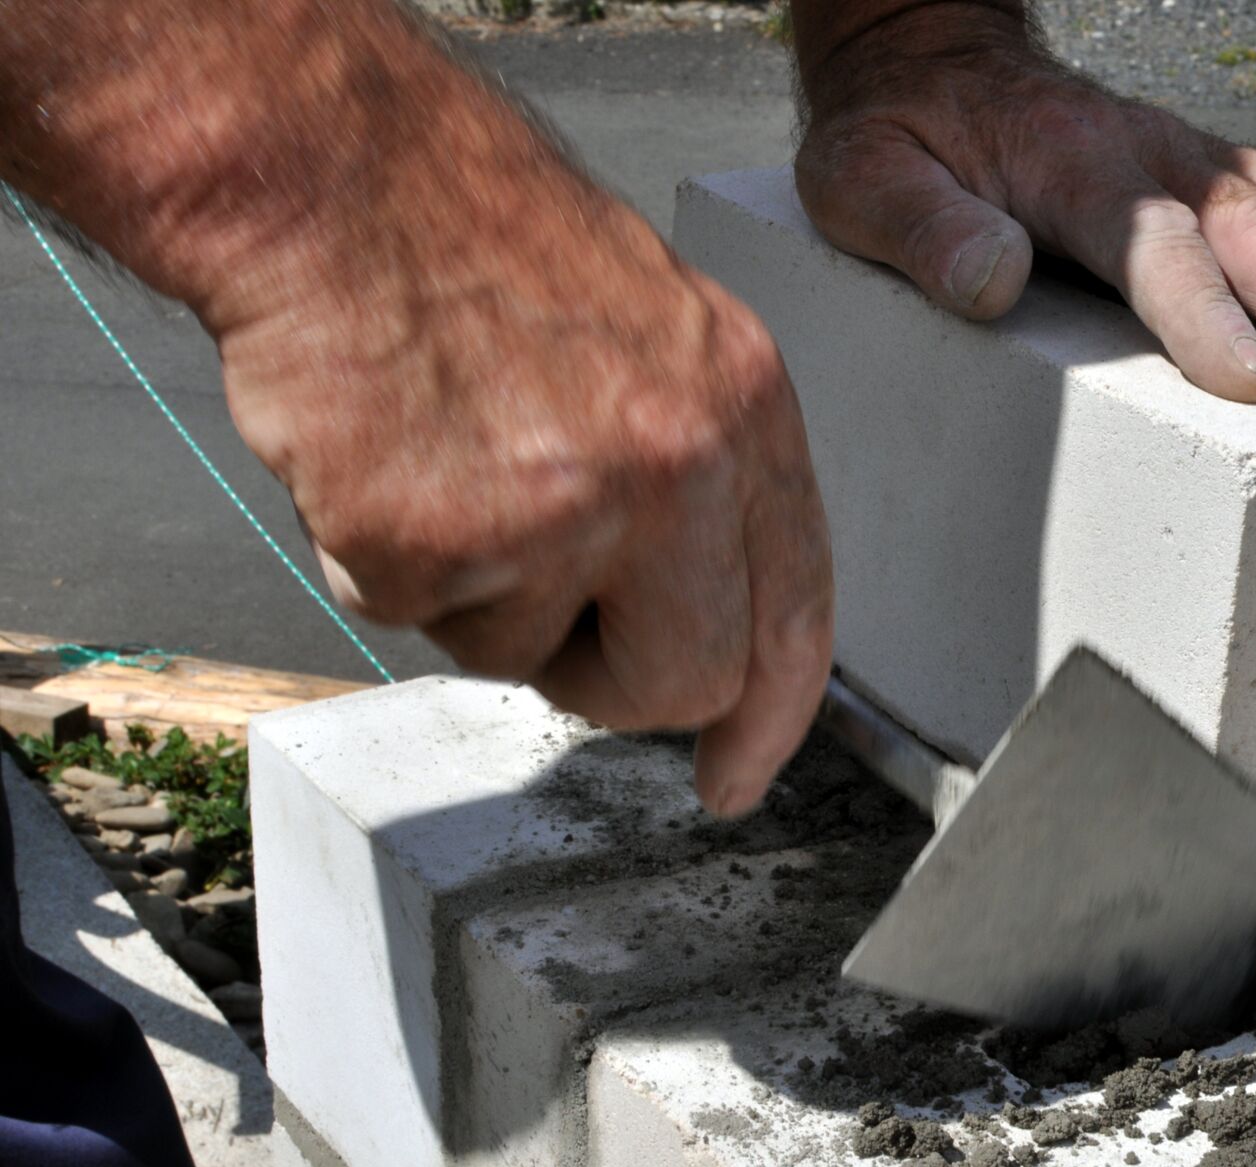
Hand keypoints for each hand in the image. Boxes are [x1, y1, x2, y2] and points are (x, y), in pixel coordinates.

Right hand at [212, 149, 832, 818]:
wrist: (338, 182)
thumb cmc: (487, 249)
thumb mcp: (662, 340)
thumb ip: (707, 479)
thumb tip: (714, 616)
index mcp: (745, 408)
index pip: (796, 608)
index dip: (773, 715)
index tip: (737, 774)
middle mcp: (676, 466)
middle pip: (685, 682)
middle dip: (618, 687)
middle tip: (555, 618)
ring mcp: (559, 510)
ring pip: (533, 663)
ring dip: (485, 601)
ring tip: (454, 467)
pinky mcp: (437, 545)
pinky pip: (421, 623)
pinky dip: (391, 567)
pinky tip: (389, 462)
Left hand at [794, 6, 1255, 400]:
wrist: (928, 60)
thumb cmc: (895, 141)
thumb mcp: (863, 183)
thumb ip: (923, 231)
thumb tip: (997, 279)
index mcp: (1070, 166)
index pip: (1152, 246)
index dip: (1204, 315)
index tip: (1252, 382)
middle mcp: (1152, 154)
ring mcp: (1192, 158)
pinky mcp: (1211, 170)